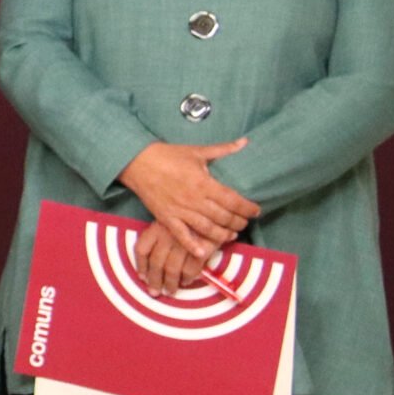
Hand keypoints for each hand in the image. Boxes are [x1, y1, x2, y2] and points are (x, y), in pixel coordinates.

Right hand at [117, 140, 256, 261]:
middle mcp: (194, 199)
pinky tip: (203, 252)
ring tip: (231, 235)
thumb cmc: (168, 155)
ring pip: (207, 228)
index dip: (248, 208)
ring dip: (222, 235)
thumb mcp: (197, 151)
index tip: (256, 211)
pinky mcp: (166, 217)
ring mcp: (179, 210)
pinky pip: (181, 235)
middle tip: (244, 223)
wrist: (137, 162)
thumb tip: (245, 142)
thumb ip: (223, 150)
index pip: (233, 200)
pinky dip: (192, 245)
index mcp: (204, 182)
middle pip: (223, 217)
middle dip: (238, 222)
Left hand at [132, 219, 215, 295]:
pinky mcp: (201, 248)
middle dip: (154, 280)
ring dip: (170, 283)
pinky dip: (187, 278)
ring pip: (172, 269)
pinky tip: (185, 282)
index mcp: (157, 227)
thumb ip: (161, 237)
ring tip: (169, 292)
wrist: (218, 208)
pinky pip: (190, 269)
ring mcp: (184, 242)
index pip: (142, 249)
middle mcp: (168, 235)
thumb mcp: (172, 221)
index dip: (141, 266)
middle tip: (154, 292)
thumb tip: (152, 261)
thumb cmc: (192, 216)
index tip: (142, 277)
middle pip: (156, 263)